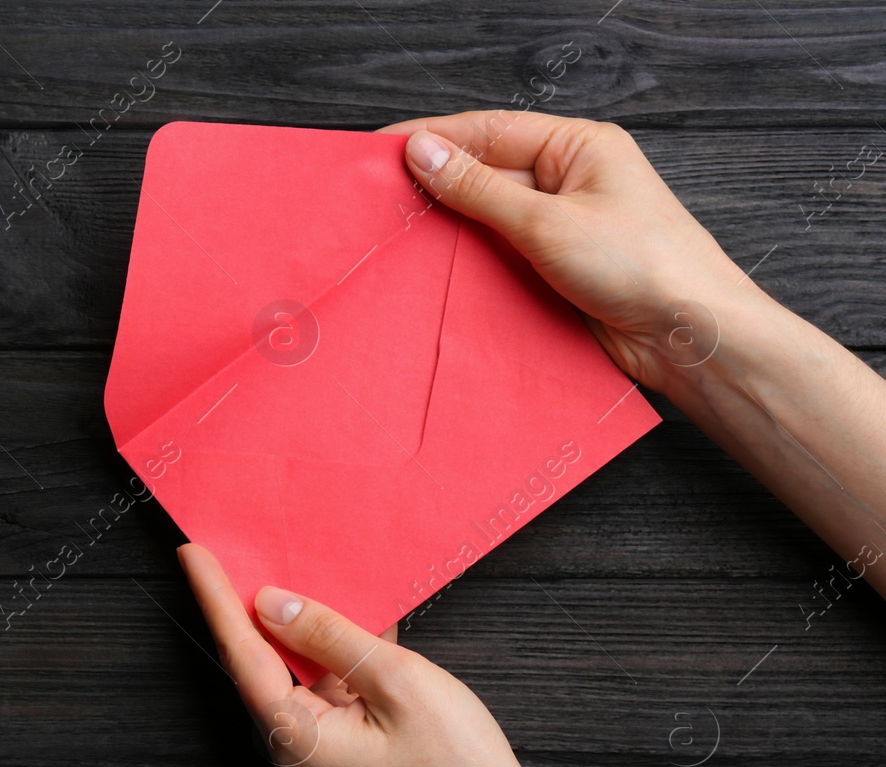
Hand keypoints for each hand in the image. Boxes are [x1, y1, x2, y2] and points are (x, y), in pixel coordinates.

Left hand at [178, 543, 560, 766]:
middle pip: (261, 667)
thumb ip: (329, 636)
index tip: (192, 554)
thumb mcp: (396, 681)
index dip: (216, 599)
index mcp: (296, 739)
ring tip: (298, 576)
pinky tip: (354, 622)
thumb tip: (272, 603)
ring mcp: (315, 763)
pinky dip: (332, 661)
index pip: (240, 654)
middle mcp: (292, 755)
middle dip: (251, 610)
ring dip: (301, 632)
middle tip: (238, 553)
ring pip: (295, 680)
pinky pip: (323, 698)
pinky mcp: (340, 762)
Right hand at [376, 110, 768, 392]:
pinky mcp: (555, 270)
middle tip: (379, 199)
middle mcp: (570, 181)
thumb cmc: (642, 266)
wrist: (688, 336)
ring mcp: (562, 227)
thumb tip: (423, 152)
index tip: (380, 151)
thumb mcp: (548, 222)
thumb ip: (479, 188)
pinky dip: (468, 262)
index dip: (433, 139)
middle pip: (485, 172)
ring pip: (488, 218)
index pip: (490, 131)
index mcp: (579, 147)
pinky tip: (436, 270)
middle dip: (436, 185)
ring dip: (449, 228)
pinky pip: (500, 256)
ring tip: (398, 236)